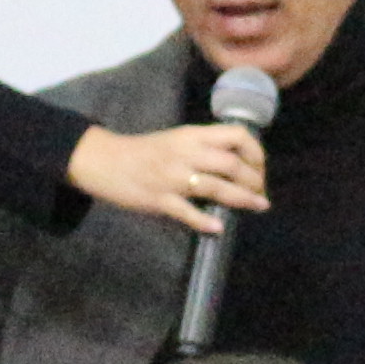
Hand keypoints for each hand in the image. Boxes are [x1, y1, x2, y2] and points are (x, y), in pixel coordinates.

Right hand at [67, 120, 266, 234]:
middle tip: (260, 192)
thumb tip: (237, 164)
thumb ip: (204, 147)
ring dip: (242, 198)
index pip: (236, 135)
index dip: (255, 151)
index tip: (260, 167)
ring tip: (258, 206)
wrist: (104, 160)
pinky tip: (218, 228)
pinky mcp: (158, 199)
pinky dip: (205, 221)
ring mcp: (172, 177)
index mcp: (191, 135)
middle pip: (231, 163)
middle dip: (254, 179)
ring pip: (216, 186)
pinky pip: (186, 212)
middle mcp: (185, 153)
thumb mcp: (176, 140)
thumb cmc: (143, 152)